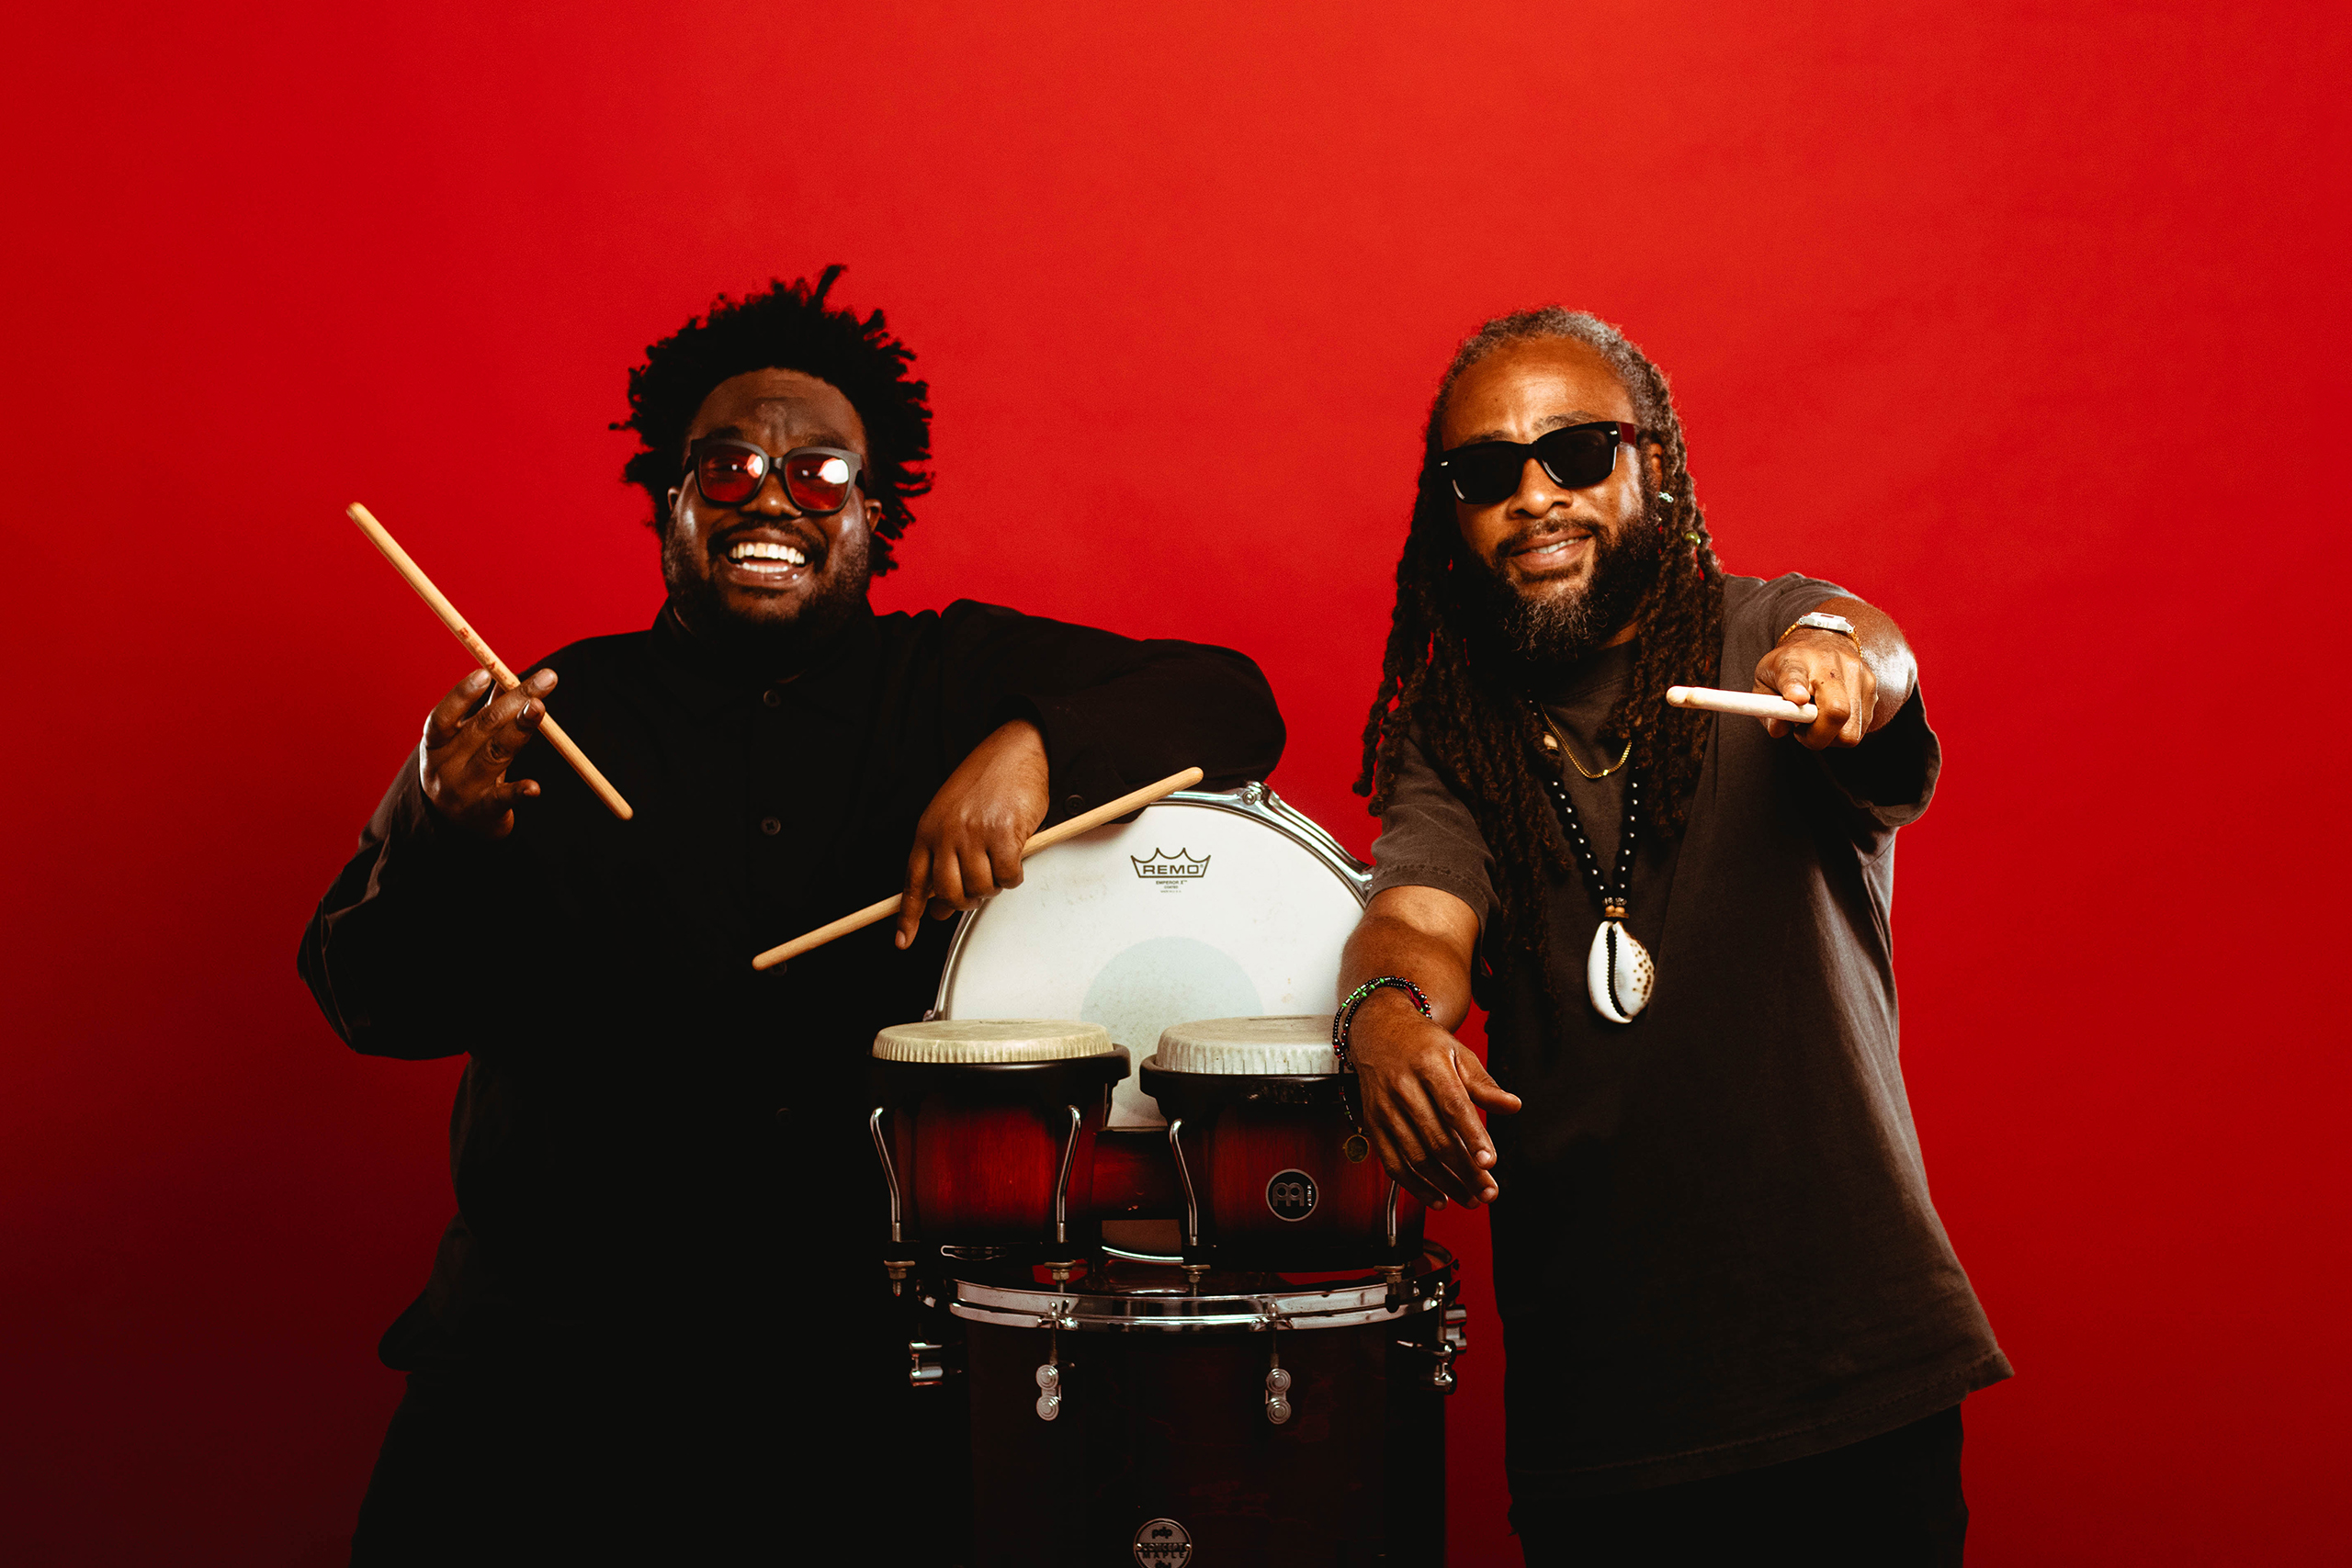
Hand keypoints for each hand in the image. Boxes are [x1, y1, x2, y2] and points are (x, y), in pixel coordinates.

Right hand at [419, 666, 550, 838]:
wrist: (456, 824)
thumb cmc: (463, 767)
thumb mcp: (464, 741)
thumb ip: (485, 711)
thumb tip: (508, 675)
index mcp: (435, 745)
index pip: (443, 717)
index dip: (462, 695)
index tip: (487, 672)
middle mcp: (445, 766)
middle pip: (482, 728)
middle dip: (516, 699)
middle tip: (546, 678)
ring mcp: (464, 790)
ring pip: (496, 755)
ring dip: (520, 730)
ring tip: (539, 708)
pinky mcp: (484, 812)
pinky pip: (504, 799)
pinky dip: (520, 791)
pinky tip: (535, 787)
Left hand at [895, 720, 1050, 948]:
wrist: (1014, 748)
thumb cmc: (986, 780)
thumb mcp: (951, 816)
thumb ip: (943, 857)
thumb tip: (938, 904)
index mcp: (928, 829)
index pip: (913, 881)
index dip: (907, 915)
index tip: (903, 939)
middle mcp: (947, 833)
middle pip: (950, 894)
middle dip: (966, 902)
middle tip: (978, 892)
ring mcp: (974, 834)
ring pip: (980, 888)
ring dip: (993, 886)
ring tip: (999, 865)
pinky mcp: (1004, 834)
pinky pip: (1007, 877)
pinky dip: (1014, 875)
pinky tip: (1015, 859)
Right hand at [1347, 989, 1520, 1207]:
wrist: (1378, 1031)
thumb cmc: (1422, 1044)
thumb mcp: (1458, 1052)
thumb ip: (1484, 1084)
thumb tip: (1512, 1105)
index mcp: (1428, 1064)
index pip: (1453, 1105)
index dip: (1472, 1136)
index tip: (1489, 1162)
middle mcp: (1402, 1087)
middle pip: (1436, 1138)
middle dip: (1465, 1171)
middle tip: (1488, 1192)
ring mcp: (1384, 1108)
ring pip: (1415, 1156)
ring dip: (1445, 1184)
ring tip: (1470, 1198)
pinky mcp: (1372, 1124)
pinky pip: (1392, 1164)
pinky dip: (1415, 1187)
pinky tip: (1438, 1198)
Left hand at [1754, 629, 1877, 748]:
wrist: (1823, 639)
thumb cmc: (1790, 666)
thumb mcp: (1765, 681)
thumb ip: (1766, 709)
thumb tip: (1780, 729)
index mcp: (1794, 661)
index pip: (1794, 674)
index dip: (1795, 688)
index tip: (1797, 698)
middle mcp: (1830, 663)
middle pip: (1837, 711)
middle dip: (1818, 736)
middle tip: (1803, 732)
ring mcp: (1856, 673)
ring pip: (1851, 729)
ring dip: (1831, 736)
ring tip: (1817, 720)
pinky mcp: (1872, 684)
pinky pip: (1861, 726)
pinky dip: (1844, 730)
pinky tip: (1831, 715)